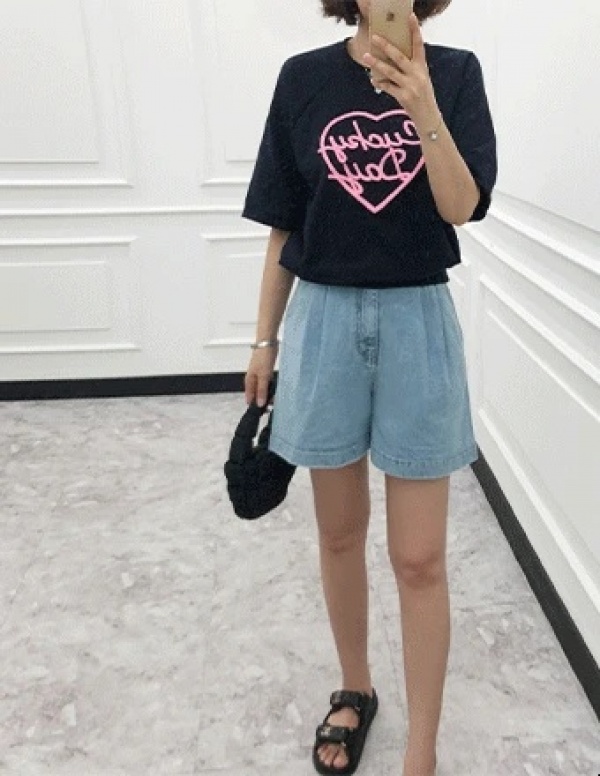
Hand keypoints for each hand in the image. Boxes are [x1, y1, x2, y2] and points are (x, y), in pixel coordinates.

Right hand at [244, 346, 277, 406]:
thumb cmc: (263, 358)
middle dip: (262, 401)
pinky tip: (275, 390)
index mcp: (249, 381)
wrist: (268, 343)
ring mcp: (259, 375)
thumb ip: (262, 390)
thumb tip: (259, 404)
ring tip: (275, 400)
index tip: (262, 413)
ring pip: (262, 389)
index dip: (254, 406)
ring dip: (267, 394)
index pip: (249, 398)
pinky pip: (266, 383)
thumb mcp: (263, 376)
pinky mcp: (265, 372)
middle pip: (255, 394)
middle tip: (271, 407)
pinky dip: (270, 388)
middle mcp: (252, 379)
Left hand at [363, 13, 439, 132]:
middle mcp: (417, 75)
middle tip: (375, 37)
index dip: (415, 30)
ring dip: (376, 64)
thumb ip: (411, 67)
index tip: (410, 17)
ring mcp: (410, 86)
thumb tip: (393, 56)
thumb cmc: (423, 96)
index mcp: (422, 67)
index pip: (419, 45)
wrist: (428, 117)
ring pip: (390, 72)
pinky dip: (379, 83)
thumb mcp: (421, 78)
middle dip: (386, 46)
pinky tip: (372, 80)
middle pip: (399, 56)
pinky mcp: (403, 97)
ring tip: (366, 56)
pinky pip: (388, 87)